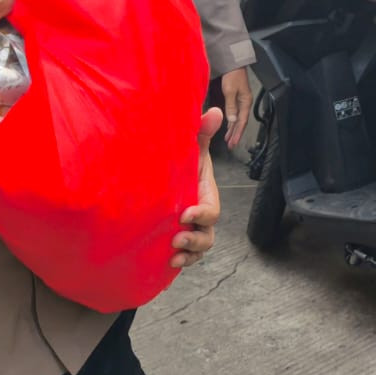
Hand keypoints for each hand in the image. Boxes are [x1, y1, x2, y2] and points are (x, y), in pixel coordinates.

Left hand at [171, 109, 222, 268]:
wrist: (160, 174)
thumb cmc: (180, 160)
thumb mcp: (192, 147)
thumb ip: (202, 132)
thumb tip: (214, 111)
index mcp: (205, 194)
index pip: (212, 210)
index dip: (202, 214)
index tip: (184, 213)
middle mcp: (199, 213)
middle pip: (208, 233)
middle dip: (196, 239)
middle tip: (177, 237)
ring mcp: (190, 227)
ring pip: (199, 247)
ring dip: (190, 253)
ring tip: (173, 254)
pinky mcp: (176, 236)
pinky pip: (186, 255)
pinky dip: (182, 261)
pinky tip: (168, 263)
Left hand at [221, 68, 252, 149]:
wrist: (233, 63)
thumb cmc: (233, 74)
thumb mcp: (230, 90)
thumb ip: (231, 106)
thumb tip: (232, 120)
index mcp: (245, 102)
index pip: (242, 121)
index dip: (237, 133)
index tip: (233, 142)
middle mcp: (244, 102)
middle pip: (241, 122)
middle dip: (236, 134)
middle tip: (231, 145)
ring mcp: (240, 100)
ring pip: (238, 118)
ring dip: (233, 129)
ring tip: (229, 138)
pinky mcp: (236, 97)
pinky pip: (235, 113)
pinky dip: (231, 121)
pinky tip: (229, 125)